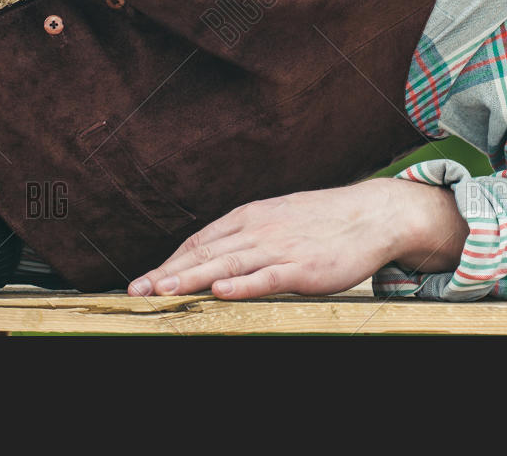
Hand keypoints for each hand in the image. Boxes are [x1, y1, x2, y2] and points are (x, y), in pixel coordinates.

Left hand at [127, 180, 468, 298]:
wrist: (370, 215)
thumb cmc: (321, 222)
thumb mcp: (275, 221)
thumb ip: (244, 237)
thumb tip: (211, 256)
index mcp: (248, 218)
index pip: (199, 242)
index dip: (170, 262)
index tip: (144, 280)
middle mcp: (257, 230)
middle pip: (204, 253)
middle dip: (167, 273)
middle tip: (136, 290)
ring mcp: (279, 248)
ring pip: (227, 264)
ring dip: (192, 278)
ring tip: (163, 291)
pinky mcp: (302, 267)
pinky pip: (267, 277)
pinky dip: (242, 284)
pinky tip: (220, 291)